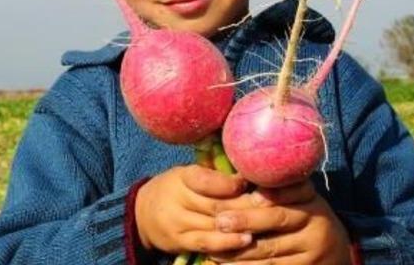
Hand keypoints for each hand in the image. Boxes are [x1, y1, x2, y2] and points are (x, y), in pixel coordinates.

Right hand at [135, 165, 254, 254]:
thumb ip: (214, 174)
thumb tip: (249, 168)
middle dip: (244, 205)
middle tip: (270, 205)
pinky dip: (227, 243)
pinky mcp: (179, 242)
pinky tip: (246, 241)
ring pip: (214, 225)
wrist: (143, 213)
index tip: (251, 182)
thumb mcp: (188, 174)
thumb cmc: (176, 188)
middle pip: (216, 205)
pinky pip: (206, 244)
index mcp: (181, 177)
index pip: (206, 180)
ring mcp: (177, 223)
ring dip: (241, 225)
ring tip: (265, 224)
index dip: (230, 183)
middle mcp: (177, 200)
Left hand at [208, 181, 352, 263]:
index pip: (294, 190)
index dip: (272, 193)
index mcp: (311, 199)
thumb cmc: (302, 216)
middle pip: (279, 218)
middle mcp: (316, 222)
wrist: (333, 251)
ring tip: (216, 245)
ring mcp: (312, 250)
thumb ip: (277, 187)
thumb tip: (241, 176)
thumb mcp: (299, 198)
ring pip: (271, 249)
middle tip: (220, 221)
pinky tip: (228, 264)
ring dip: (240, 249)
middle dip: (247, 220)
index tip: (250, 195)